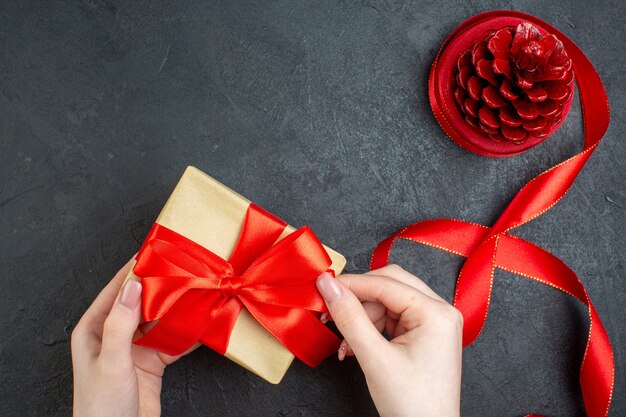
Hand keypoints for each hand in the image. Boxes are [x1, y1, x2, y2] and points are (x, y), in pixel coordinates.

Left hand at [71, 259, 187, 416]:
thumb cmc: (102, 406)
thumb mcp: (111, 361)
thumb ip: (121, 323)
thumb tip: (134, 285)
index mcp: (94, 329)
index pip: (117, 291)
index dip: (136, 270)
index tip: (156, 251)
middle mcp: (113, 335)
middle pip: (142, 302)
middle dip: (163, 287)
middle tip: (185, 270)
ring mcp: (134, 350)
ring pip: (160, 320)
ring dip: (178, 309)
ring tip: (198, 292)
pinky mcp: (152, 364)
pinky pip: (172, 342)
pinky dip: (188, 333)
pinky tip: (203, 323)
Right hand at [316, 265, 461, 416]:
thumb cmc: (412, 405)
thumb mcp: (374, 358)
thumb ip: (350, 317)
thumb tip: (330, 286)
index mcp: (436, 313)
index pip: (386, 283)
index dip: (351, 284)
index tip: (323, 285)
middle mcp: (440, 312)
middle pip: (389, 285)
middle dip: (358, 299)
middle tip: (331, 310)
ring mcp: (435, 322)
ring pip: (388, 301)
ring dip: (362, 317)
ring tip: (345, 343)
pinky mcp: (426, 333)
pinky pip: (393, 316)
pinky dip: (371, 327)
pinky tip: (355, 345)